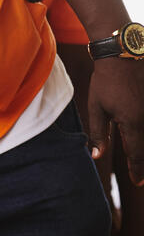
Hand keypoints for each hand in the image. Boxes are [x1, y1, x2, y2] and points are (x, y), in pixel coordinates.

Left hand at [89, 58, 143, 184]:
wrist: (123, 54)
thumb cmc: (106, 81)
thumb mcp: (96, 108)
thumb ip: (97, 133)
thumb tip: (97, 156)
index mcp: (132, 123)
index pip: (136, 153)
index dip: (137, 169)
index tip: (137, 182)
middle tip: (142, 176)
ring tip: (142, 160)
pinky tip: (141, 137)